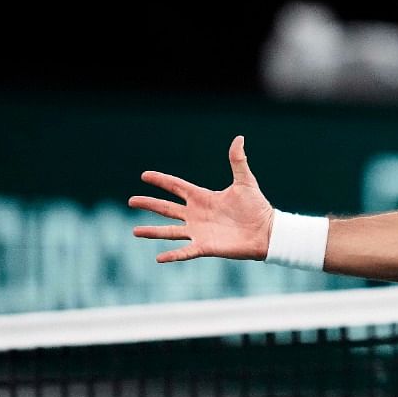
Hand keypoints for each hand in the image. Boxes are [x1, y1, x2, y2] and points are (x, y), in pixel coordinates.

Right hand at [129, 135, 273, 262]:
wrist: (267, 231)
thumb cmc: (257, 206)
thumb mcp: (245, 181)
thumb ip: (238, 161)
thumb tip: (239, 138)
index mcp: (203, 198)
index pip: (176, 187)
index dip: (161, 180)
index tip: (144, 175)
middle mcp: (197, 214)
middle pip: (167, 208)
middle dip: (149, 204)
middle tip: (130, 200)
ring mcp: (199, 231)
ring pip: (170, 231)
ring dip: (152, 232)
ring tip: (134, 231)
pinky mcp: (205, 246)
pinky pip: (185, 251)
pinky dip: (172, 255)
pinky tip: (158, 258)